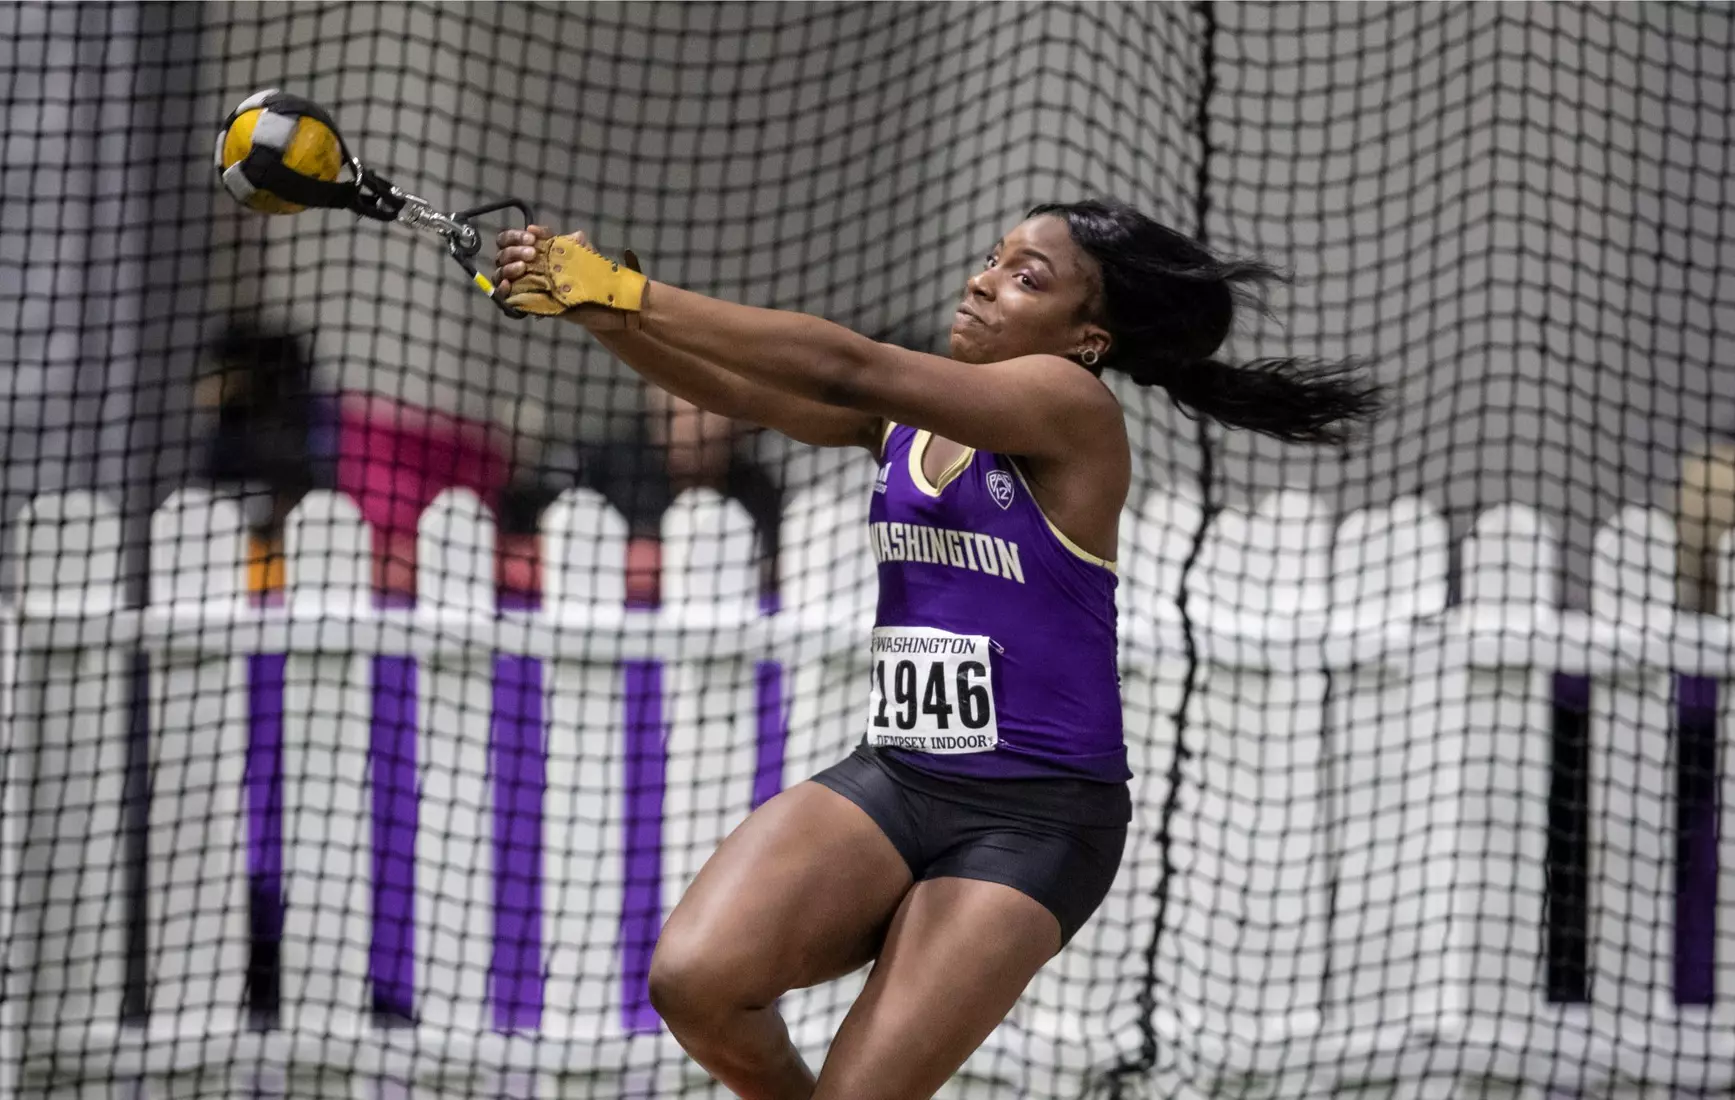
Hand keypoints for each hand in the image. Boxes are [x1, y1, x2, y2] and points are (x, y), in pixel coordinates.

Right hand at [494, 226, 634, 329]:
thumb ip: (570, 240)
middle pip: (504, 254)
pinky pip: (507, 298)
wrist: (607, 305)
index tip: (532, 240)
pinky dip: (503, 290)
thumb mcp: (584, 252)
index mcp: (536, 252)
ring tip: (522, 268)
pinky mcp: (529, 304)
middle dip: (514, 251)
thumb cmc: (596, 276)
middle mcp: (526, 267)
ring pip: (501, 273)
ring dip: (508, 268)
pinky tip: (508, 285)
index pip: (512, 239)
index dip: (516, 237)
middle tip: (532, 255)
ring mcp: (526, 285)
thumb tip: (544, 230)